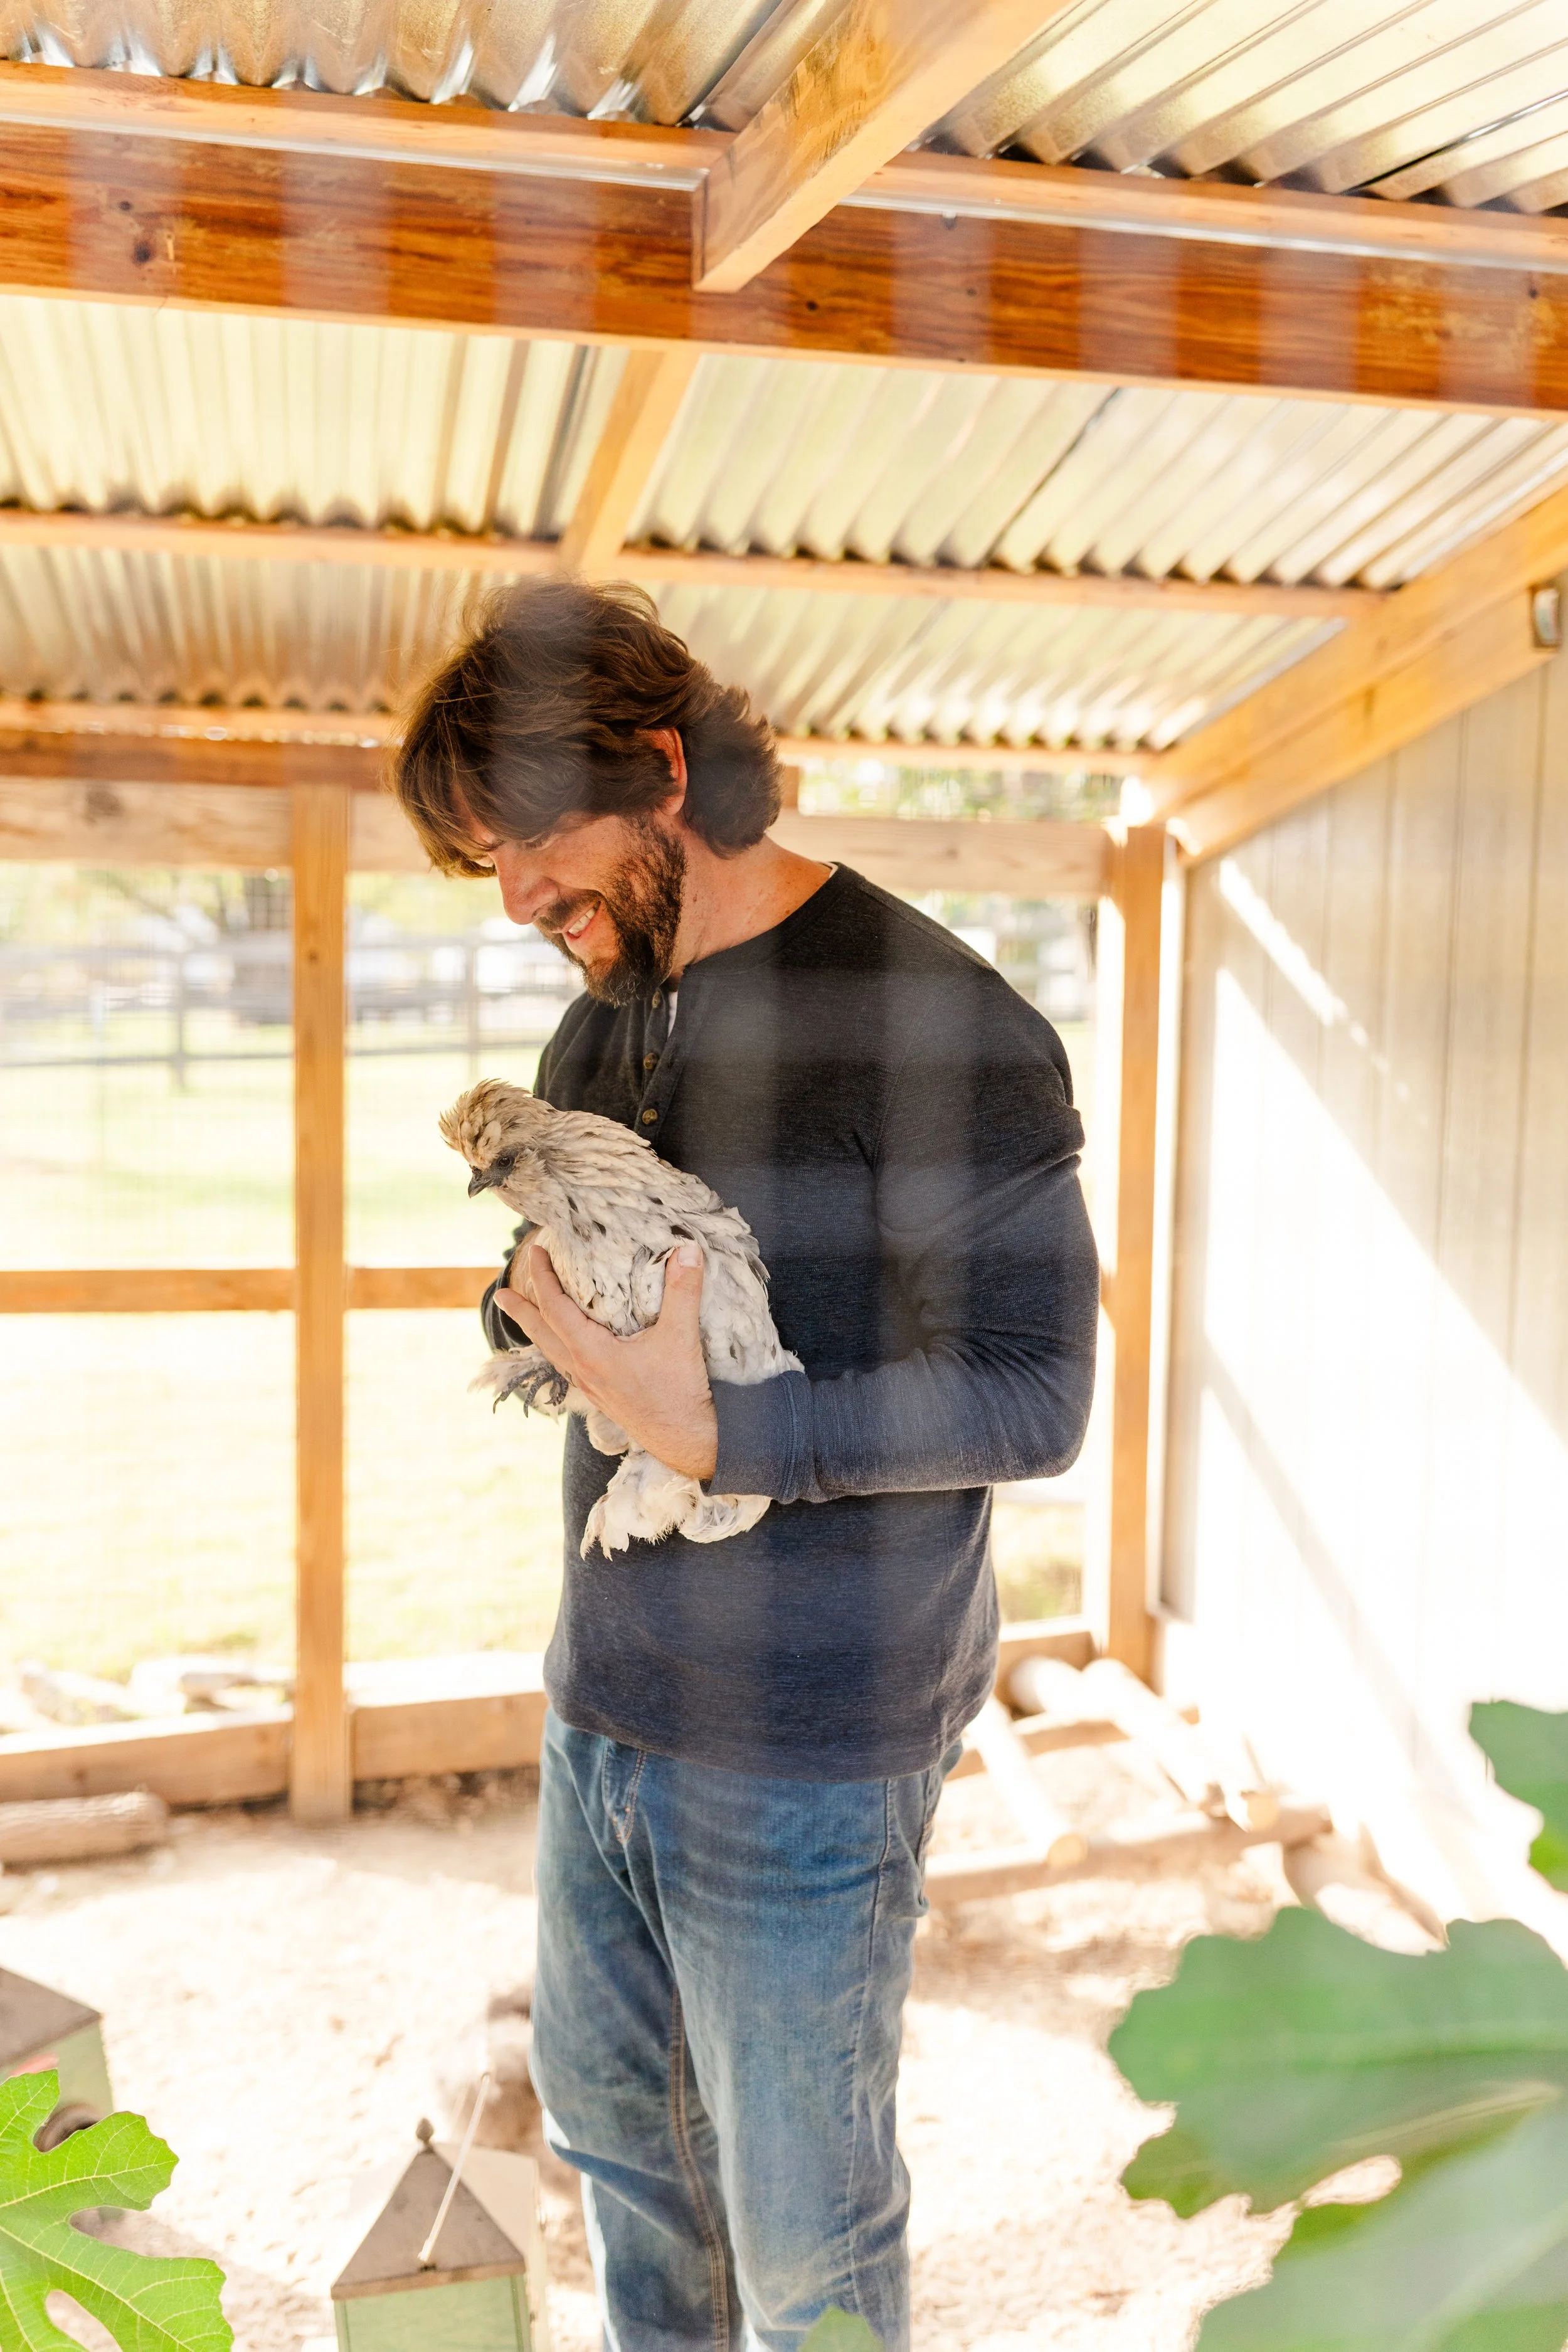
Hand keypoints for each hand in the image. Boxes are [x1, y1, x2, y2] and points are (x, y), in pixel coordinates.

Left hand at [495, 1242, 718, 1482]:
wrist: (687, 1441)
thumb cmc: (679, 1392)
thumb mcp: (681, 1337)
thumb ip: (683, 1291)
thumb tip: (688, 1249)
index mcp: (592, 1353)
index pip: (555, 1308)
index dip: (542, 1278)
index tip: (535, 1252)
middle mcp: (583, 1370)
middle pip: (541, 1334)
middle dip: (521, 1311)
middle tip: (501, 1295)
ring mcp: (590, 1386)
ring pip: (553, 1352)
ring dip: (536, 1330)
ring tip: (524, 1315)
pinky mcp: (601, 1395)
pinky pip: (568, 1365)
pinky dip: (557, 1347)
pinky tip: (565, 1345)